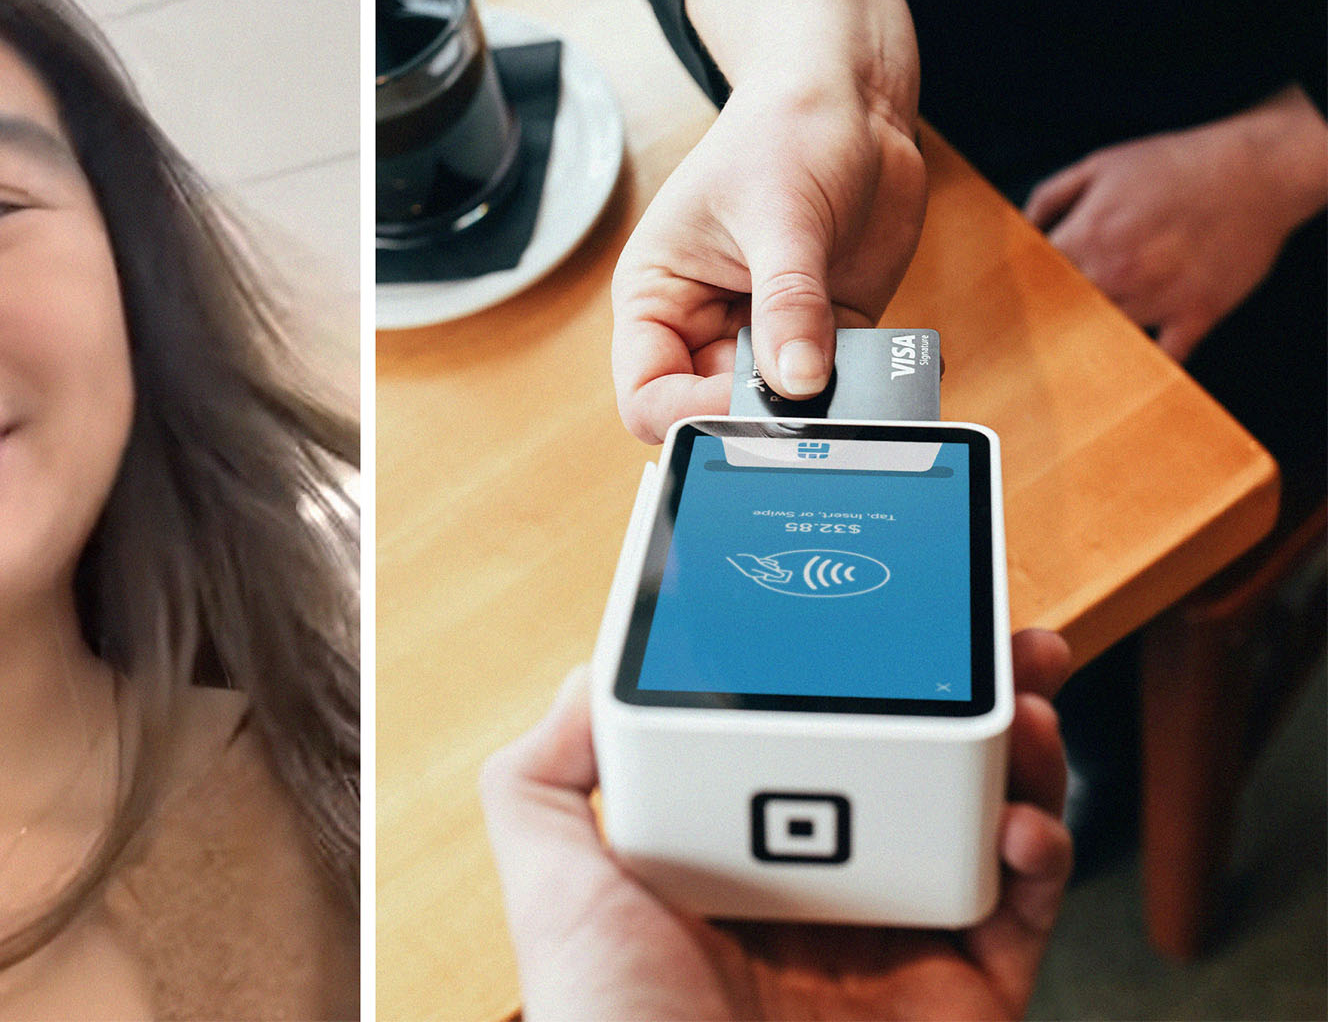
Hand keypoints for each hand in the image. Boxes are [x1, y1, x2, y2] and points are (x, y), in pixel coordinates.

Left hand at [479, 629, 1073, 1021]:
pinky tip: (1022, 822)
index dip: (855, 675)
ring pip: (988, 821)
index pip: (808, 739)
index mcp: (732, 855)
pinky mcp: (966, 997)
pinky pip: (1028, 912)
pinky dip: (1047, 853)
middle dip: (971, 692)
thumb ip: (550, 772)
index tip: (882, 613)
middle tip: (1004, 638)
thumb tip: (590, 671)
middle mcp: (822, 892)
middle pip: (917, 767)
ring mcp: (899, 944)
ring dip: (1023, 751)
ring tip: (1024, 706)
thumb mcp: (550, 881)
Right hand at [610, 80, 926, 442]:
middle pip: (717, 410)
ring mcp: (768, 331)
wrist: (852, 98)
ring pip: (783, 407)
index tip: (748, 402)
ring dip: (821, 406)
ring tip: (859, 377)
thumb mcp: (780, 215)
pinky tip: (894, 367)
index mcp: (659, 297)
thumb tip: (799, 385)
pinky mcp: (826, 331)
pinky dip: (869, 387)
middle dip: (764, 415)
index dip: (690, 413)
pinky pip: (841, 384)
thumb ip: (788, 303)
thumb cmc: (785, 130)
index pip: (648, 394)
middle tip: (815, 401)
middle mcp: (705, 324)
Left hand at [1025, 84, 1327, 361]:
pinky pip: (1163, 357)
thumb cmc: (1175, 164)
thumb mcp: (1099, 165)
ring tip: (1080, 347)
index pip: (1034, 280)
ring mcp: (1159, 297)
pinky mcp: (1197, 314)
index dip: (1023, 290)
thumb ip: (1049, 198)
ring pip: (1106, 337)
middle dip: (1052, 318)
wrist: (1257, 169)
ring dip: (1093, 339)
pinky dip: (1146, 365)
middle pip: (1064, 315)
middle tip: (1041, 329)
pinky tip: (1129, 366)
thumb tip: (1020, 232)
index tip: (1016, 300)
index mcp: (1087, 236)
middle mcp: (1117, 273)